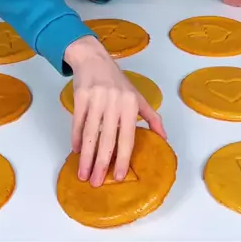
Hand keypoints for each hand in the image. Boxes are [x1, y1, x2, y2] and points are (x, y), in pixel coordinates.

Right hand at [64, 36, 165, 186]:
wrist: (93, 58)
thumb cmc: (117, 80)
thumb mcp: (137, 96)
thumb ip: (151, 117)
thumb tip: (164, 138)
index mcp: (130, 105)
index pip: (127, 138)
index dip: (123, 159)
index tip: (119, 177)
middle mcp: (114, 103)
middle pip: (107, 140)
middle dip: (101, 164)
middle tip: (96, 183)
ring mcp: (96, 100)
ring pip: (90, 134)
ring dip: (86, 157)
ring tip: (83, 174)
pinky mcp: (80, 97)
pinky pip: (78, 123)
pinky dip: (76, 139)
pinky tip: (76, 152)